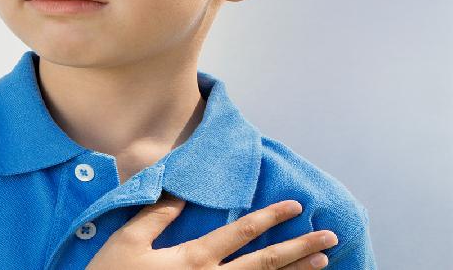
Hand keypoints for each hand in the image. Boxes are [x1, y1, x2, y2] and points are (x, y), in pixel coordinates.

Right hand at [86, 194, 337, 269]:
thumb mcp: (127, 242)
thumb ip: (155, 216)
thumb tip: (182, 195)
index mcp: (193, 259)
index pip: (239, 234)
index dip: (269, 218)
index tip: (295, 206)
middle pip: (264, 263)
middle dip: (298, 249)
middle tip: (330, 238)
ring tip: (323, 262)